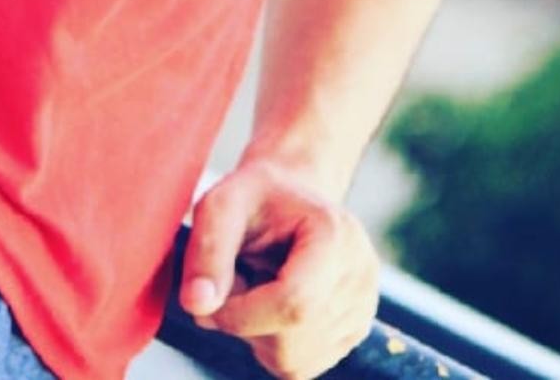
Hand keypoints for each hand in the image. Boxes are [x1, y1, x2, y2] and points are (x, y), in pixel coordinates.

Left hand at [179, 153, 379, 379]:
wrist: (289, 196)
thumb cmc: (255, 198)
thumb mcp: (221, 204)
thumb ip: (206, 250)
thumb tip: (198, 305)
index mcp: (335, 234)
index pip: (294, 304)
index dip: (240, 314)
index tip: (213, 294)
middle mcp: (360, 274)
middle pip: (292, 342)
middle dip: (245, 324)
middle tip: (236, 282)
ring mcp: (362, 307)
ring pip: (294, 362)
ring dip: (257, 336)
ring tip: (257, 288)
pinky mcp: (352, 332)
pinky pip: (299, 367)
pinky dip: (272, 346)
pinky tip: (271, 306)